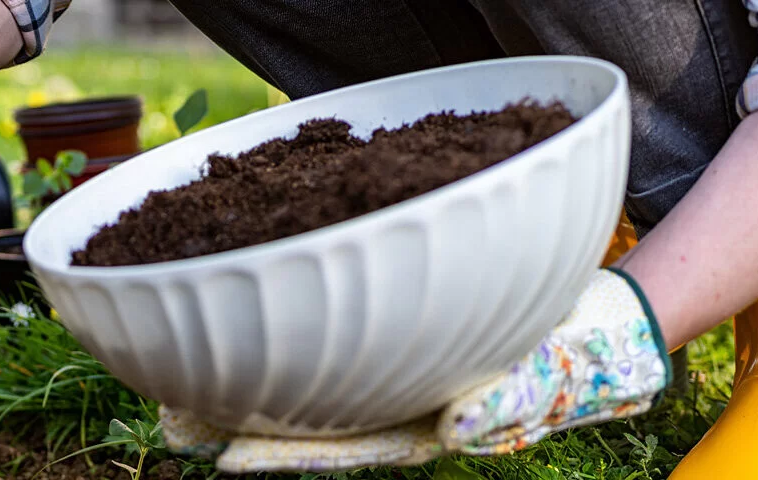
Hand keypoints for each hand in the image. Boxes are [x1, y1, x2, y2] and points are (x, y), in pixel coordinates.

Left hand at [162, 268, 671, 473]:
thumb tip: (454, 432)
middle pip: (298, 413)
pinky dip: (281, 314)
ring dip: (243, 367)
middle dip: (234, 416)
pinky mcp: (390, 322)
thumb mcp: (542, 385)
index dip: (275, 452)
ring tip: (172, 367)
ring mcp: (384, 363)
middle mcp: (387, 398)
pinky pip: (327, 323)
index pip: (334, 446)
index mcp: (415, 425)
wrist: (592, 320)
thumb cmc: (569, 358)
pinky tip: (236, 296)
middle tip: (165, 415)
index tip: (215, 455)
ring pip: (301, 370)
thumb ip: (502, 408)